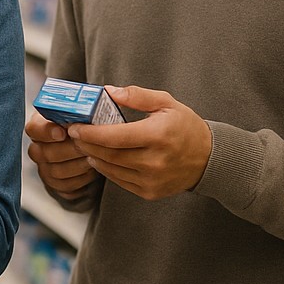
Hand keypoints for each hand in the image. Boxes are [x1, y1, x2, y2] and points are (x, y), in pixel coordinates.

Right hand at [26, 112, 99, 198]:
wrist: (90, 147)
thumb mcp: (81, 112)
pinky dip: (82, 179)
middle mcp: (38, 148)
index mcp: (40, 127)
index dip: (46, 131)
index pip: (33, 129)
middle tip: (87, 144)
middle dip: (70, 149)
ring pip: (57, 171)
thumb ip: (81, 107)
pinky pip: (66, 186)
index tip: (62, 132)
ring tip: (94, 156)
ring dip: (79, 164)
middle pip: (45, 153)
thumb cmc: (84, 127)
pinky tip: (92, 169)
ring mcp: (45, 168)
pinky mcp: (56, 185)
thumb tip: (101, 95)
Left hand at [66, 85, 212, 200]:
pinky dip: (106, 169)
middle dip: (86, 143)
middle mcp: (154, 161)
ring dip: (93, 156)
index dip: (90, 133)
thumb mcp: (166, 103)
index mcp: (157, 136)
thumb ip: (137, 95)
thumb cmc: (185, 127)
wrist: (209, 159)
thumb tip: (109, 91)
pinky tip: (100, 158)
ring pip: (111, 169)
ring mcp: (152, 180)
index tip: (74, 127)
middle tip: (74, 134)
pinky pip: (119, 181)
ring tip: (84, 144)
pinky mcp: (150, 192)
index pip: (114, 137)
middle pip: (108, 154)